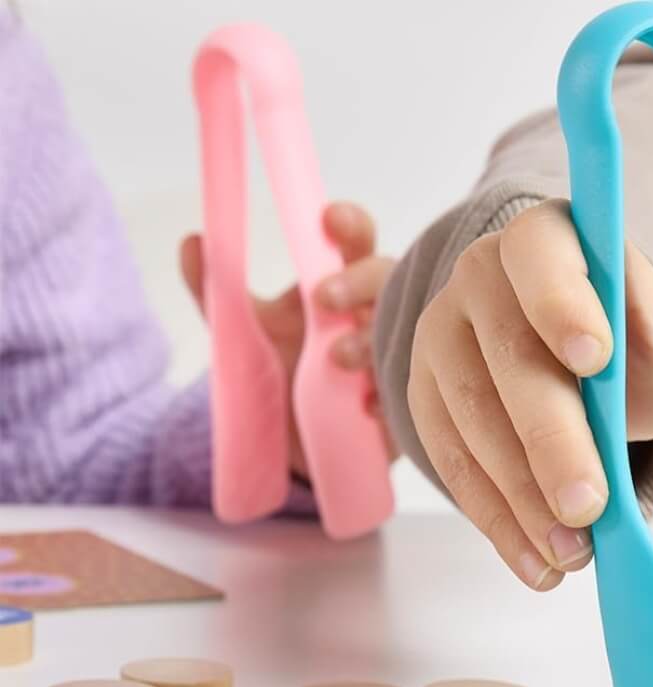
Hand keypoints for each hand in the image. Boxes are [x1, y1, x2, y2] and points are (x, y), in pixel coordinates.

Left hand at [181, 201, 397, 477]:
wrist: (289, 445)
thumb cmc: (279, 377)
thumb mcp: (243, 334)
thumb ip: (216, 291)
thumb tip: (190, 242)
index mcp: (338, 286)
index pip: (355, 242)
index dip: (350, 224)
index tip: (328, 219)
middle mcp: (371, 315)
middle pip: (387, 277)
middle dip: (360, 282)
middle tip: (322, 298)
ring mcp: (389, 358)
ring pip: (400, 332)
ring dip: (369, 339)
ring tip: (336, 357)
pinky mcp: (398, 404)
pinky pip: (405, 393)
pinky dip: (386, 397)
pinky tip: (365, 406)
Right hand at [408, 198, 652, 590]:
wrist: (556, 350)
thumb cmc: (624, 342)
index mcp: (547, 244)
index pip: (544, 261)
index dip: (565, 305)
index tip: (599, 361)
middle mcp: (480, 284)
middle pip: (507, 359)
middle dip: (550, 439)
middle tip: (590, 506)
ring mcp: (443, 345)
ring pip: (472, 422)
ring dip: (522, 497)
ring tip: (575, 556)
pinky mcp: (427, 403)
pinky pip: (453, 466)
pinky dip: (497, 522)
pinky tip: (538, 564)